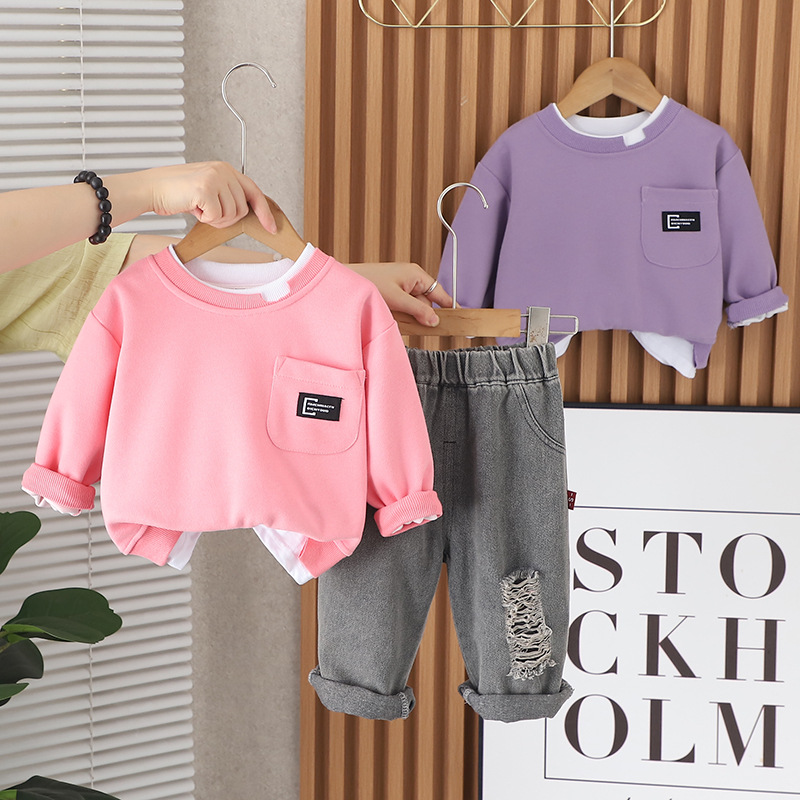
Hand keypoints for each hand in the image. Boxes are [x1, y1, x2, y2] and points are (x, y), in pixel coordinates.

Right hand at [142, 162, 276, 231]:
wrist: (152, 188)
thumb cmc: (178, 193)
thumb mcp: (209, 189)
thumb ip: (228, 195)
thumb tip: (247, 212)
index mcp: (226, 169)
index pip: (254, 192)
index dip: (264, 212)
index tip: (272, 228)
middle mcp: (223, 170)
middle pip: (242, 209)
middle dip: (226, 218)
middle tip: (207, 213)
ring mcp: (215, 178)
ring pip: (231, 215)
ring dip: (214, 219)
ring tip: (199, 208)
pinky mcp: (205, 189)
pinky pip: (216, 217)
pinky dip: (204, 219)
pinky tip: (193, 208)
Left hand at [347, 262, 454, 326]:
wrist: (343, 282)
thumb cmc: (368, 283)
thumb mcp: (397, 300)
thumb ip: (418, 311)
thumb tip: (435, 320)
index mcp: (416, 274)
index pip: (440, 293)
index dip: (449, 306)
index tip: (459, 317)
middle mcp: (411, 278)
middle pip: (426, 303)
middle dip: (421, 315)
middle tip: (416, 325)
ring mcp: (401, 286)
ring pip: (414, 307)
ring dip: (408, 316)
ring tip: (395, 316)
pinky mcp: (391, 293)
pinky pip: (403, 307)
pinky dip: (400, 314)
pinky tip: (391, 316)